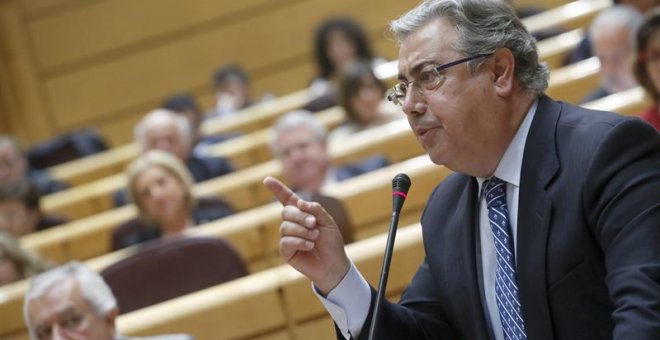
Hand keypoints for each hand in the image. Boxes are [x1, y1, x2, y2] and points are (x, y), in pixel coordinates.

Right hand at [263, 176, 349, 293]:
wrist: (334, 263)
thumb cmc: (331, 242)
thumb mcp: (327, 221)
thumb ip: (315, 209)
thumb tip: (299, 203)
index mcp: (301, 214)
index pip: (286, 199)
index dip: (277, 189)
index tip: (267, 179)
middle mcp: (292, 224)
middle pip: (286, 212)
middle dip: (301, 216)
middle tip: (314, 224)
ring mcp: (287, 237)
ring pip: (286, 227)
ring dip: (303, 231)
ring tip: (315, 237)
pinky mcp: (286, 251)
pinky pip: (286, 241)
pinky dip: (300, 242)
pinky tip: (310, 245)